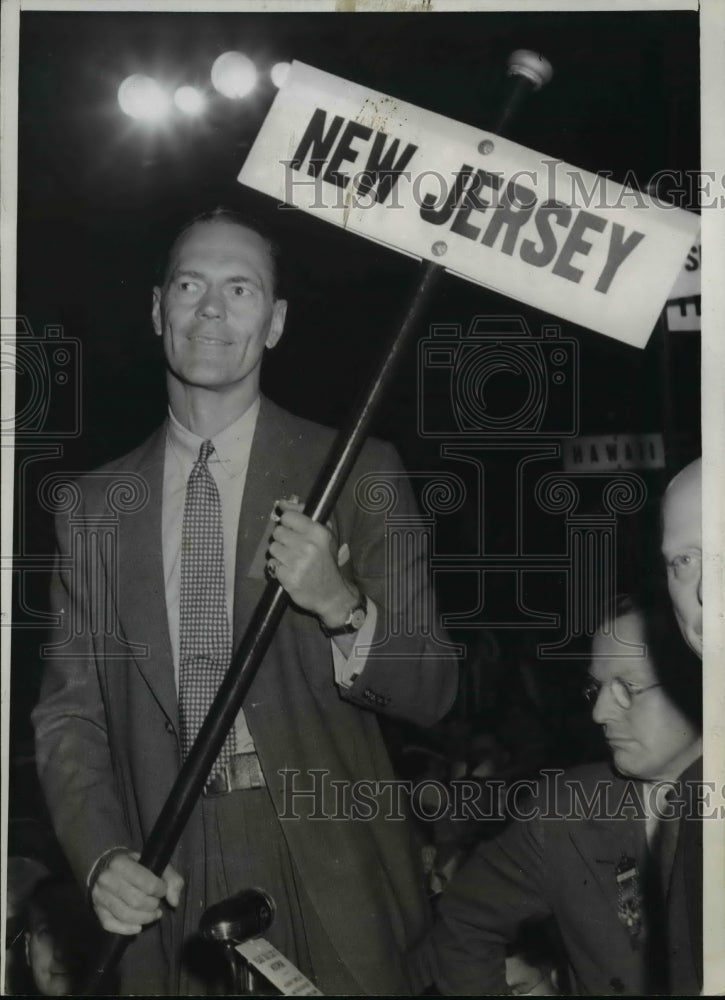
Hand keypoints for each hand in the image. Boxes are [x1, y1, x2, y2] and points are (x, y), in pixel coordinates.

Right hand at [90, 850, 183, 934]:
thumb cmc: (133, 863)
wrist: (104, 865)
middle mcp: (107, 879)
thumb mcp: (153, 862)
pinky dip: (126, 929)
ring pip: (125, 915)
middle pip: (136, 902)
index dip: (160, 890)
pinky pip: (110, 925)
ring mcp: (100, 896)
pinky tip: (138, 927)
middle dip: (152, 905)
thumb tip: (174, 901)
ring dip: (144, 919)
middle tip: (157, 902)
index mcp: (121, 863)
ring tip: (154, 914)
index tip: (162, 889)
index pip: (147, 884)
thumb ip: (170, 877)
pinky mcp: (97, 909)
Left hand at [268, 498, 357, 627]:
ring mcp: (297, 563)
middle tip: (293, 548)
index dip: (288, 523)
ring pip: (272, 548)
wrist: (332, 594)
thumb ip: (305, 515)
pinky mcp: (288, 578)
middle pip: (277, 532)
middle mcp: (308, 546)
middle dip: (282, 540)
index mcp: (318, 532)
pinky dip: (277, 568)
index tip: (293, 531)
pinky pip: (271, 565)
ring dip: (279, 554)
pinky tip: (289, 571)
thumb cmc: (327, 561)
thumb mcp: (325, 535)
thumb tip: (283, 503)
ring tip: (291, 560)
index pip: (288, 517)